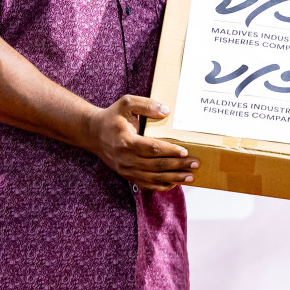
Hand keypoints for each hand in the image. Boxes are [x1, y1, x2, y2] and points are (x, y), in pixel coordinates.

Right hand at [81, 95, 197, 192]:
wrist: (93, 133)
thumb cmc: (112, 117)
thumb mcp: (126, 103)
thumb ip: (146, 105)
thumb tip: (166, 111)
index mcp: (126, 141)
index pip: (152, 148)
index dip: (170, 151)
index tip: (185, 151)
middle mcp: (126, 158)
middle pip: (156, 165)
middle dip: (178, 166)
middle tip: (195, 164)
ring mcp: (126, 169)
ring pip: (153, 178)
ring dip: (173, 178)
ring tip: (190, 176)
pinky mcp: (127, 175)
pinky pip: (146, 184)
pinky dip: (161, 186)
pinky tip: (174, 183)